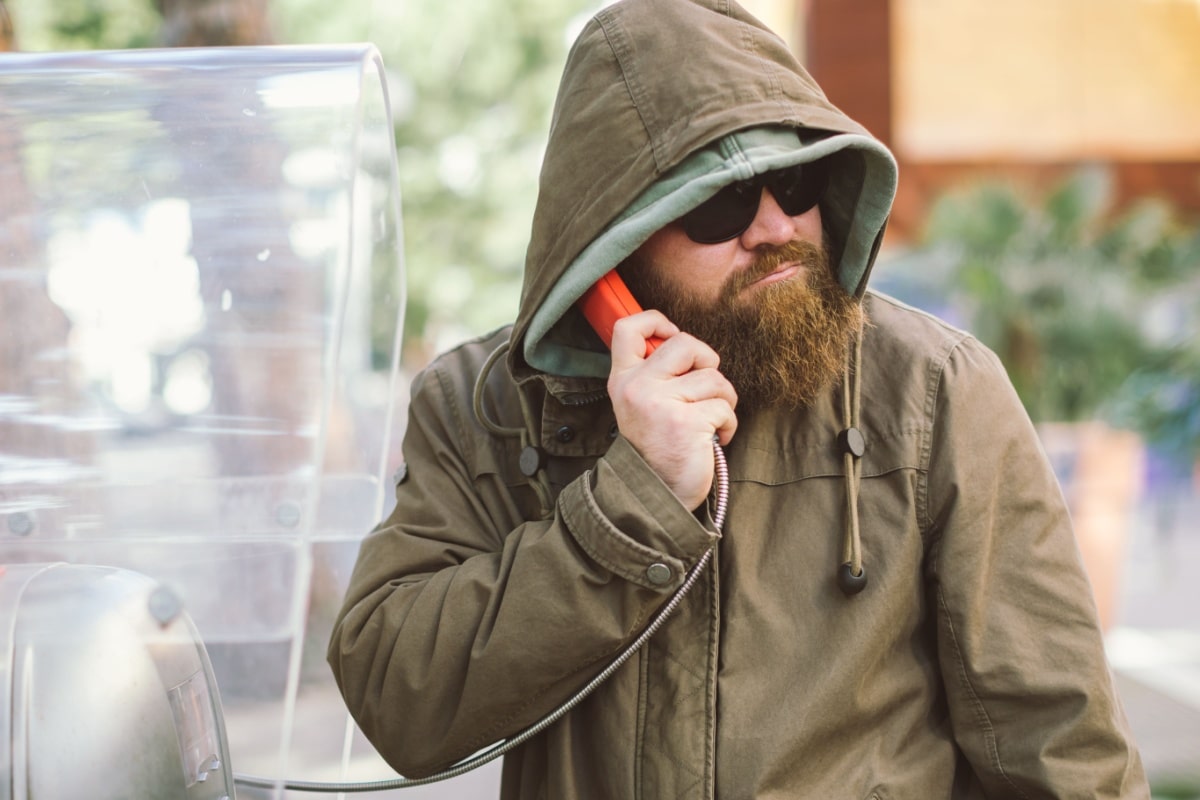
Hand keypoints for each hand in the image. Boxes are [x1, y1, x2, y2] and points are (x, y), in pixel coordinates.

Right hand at [608, 310, 737, 509]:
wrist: (653, 497)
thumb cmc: (657, 450)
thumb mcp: (641, 407)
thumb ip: (654, 376)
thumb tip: (688, 347)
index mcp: (623, 380)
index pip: (627, 328)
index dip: (656, 321)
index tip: (673, 335)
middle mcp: (637, 387)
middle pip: (685, 343)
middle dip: (708, 362)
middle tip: (705, 387)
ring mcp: (661, 404)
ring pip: (714, 378)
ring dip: (723, 400)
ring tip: (710, 422)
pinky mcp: (687, 422)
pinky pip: (725, 407)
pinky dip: (728, 424)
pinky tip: (714, 440)